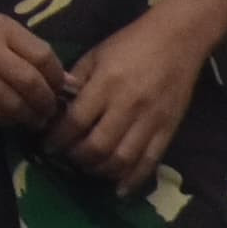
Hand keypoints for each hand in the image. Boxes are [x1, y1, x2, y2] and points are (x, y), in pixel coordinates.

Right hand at [0, 0, 70, 131]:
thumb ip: (30, 50)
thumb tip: (66, 82)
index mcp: (1, 29)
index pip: (42, 57)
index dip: (57, 78)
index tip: (60, 88)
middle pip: (30, 84)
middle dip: (46, 102)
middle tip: (50, 110)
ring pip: (13, 104)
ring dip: (30, 117)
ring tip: (35, 119)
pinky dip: (9, 120)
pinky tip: (13, 119)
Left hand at [43, 13, 212, 197]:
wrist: (179, 39)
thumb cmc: (131, 43)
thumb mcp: (95, 55)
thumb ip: (76, 82)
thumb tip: (55, 107)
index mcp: (106, 84)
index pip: (76, 122)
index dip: (58, 139)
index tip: (47, 145)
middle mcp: (128, 106)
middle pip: (97, 147)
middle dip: (76, 157)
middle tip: (68, 156)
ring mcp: (151, 120)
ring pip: (121, 160)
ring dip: (100, 170)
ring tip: (89, 166)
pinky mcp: (169, 130)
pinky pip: (149, 162)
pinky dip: (132, 180)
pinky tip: (118, 189)